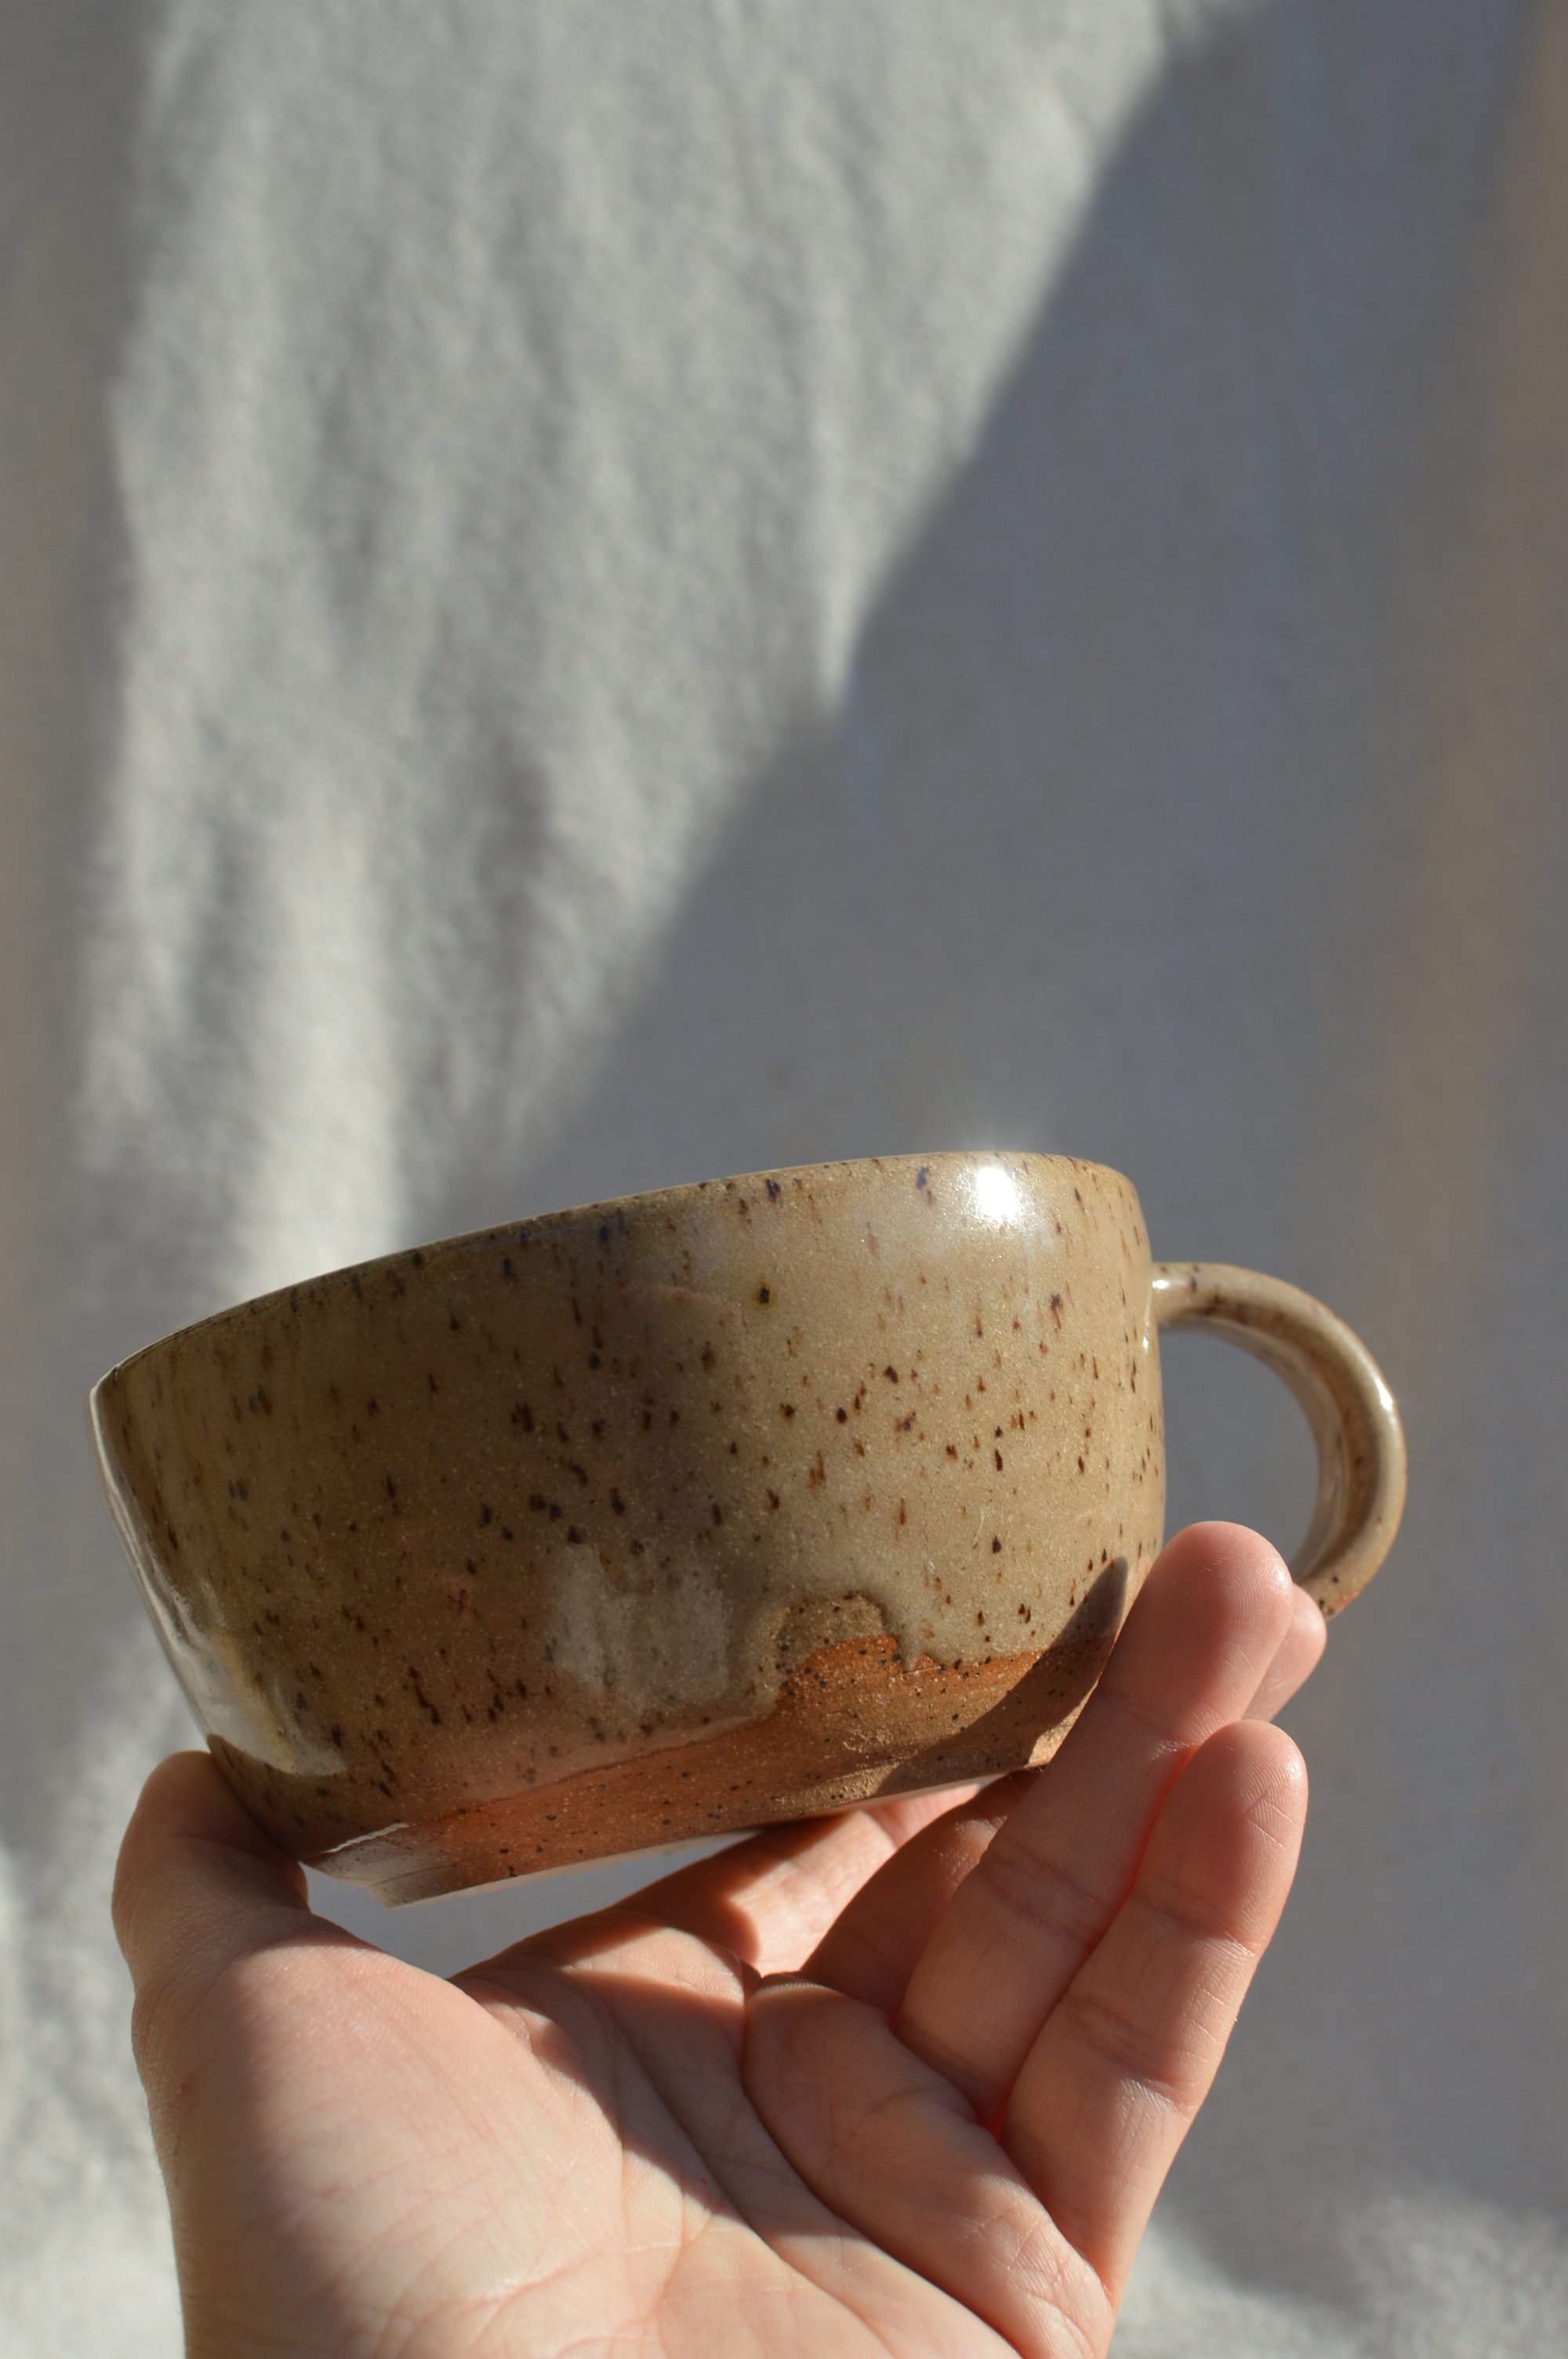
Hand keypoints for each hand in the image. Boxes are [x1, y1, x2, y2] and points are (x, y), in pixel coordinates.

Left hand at [114, 1522, 1321, 2356]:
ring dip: (1182, 1758)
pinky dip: (1205, 1922)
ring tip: (1259, 1592)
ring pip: (1084, 1929)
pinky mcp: (1027, 2289)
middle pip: (987, 1854)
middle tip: (1191, 1553)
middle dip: (1098, 1700)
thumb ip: (223, 1885)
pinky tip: (1256, 1771)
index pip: (825, 1829)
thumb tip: (198, 1752)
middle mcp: (807, 2100)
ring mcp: (929, 2192)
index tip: (987, 1573)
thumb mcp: (255, 2036)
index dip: (916, 1705)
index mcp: (659, 2027)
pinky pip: (1132, 2073)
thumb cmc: (338, 2295)